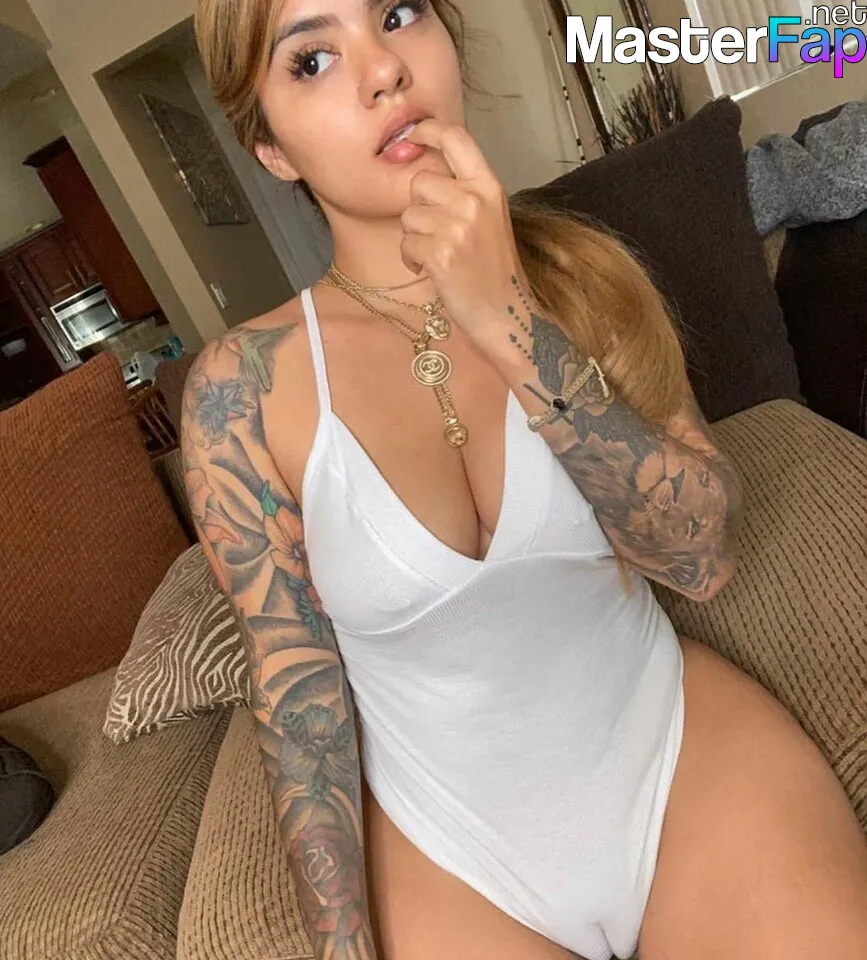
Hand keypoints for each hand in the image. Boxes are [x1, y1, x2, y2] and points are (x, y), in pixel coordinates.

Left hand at [401, 120, 526, 348]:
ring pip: (409, 215)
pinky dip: (412, 260)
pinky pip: (406, 243)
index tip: (413, 134)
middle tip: (438, 233)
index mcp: (489, 186)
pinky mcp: (441, 253)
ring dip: (415, 237)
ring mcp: (457, 227)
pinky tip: (432, 270)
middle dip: (420, 208)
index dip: (428, 130)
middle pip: (419, 182)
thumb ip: (465, 191)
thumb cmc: (494, 270)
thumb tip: (427, 170)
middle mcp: (474, 201)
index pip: (456, 138)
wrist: (507, 314)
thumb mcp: (490, 218)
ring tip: (438, 255)